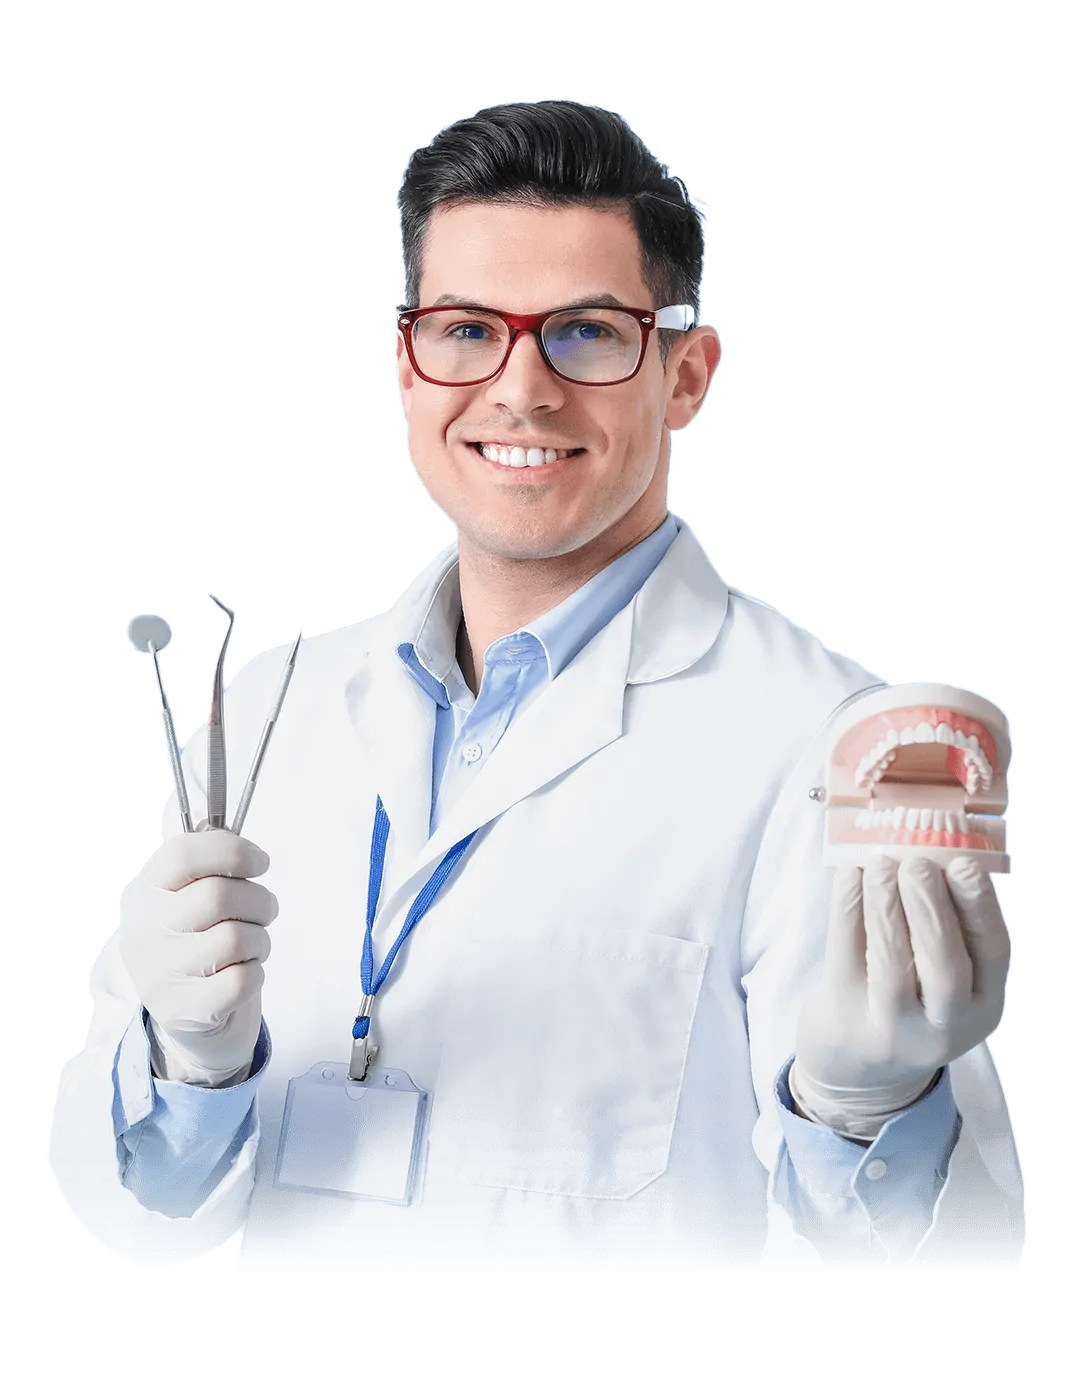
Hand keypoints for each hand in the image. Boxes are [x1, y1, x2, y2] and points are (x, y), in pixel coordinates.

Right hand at [118, 828, 277, 1085]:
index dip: (232, 850)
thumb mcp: (191, 901)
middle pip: (218, 895)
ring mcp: (160, 974)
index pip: (183, 853)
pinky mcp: (184, 1010)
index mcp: (146, 894)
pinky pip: (242, 979)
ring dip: (260, 940)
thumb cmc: (200, 945)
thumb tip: (235, 836)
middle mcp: (146, 932)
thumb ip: (210, 865)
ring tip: (252, 946)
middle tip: (266, 910)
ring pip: (236, 938)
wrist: (192, 1019)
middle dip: (259, 900)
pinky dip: (256, 973)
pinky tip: (242, 974)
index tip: (260, 862)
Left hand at [792, 855, 1010, 1136]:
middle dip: (931, 907)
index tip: (963, 863)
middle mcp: (943, 1026)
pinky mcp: (845, 1016)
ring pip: (892, 964)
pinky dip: (848, 908)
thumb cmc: (910, 999)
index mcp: (982, 1006)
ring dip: (887, 906)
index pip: (991, 954)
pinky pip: (846, 955)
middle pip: (943, 965)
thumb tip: (937, 852)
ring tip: (883, 864)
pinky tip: (851, 875)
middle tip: (917, 863)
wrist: (857, 1064)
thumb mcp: (947, 980)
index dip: (979, 906)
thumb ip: (951, 928)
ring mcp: (892, 1027)